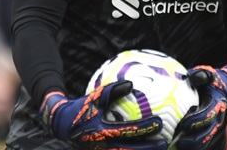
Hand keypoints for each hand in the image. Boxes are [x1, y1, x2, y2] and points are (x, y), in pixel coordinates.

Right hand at [40, 81, 166, 148]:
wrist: (61, 126)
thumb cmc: (80, 109)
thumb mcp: (93, 98)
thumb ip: (112, 91)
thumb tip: (130, 83)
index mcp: (102, 131)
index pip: (128, 130)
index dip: (145, 128)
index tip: (159, 123)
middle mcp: (104, 145)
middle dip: (149, 148)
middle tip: (165, 142)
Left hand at [174, 65, 226, 149]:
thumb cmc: (212, 81)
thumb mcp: (208, 75)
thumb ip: (201, 75)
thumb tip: (192, 76)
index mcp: (216, 104)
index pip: (207, 115)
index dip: (195, 120)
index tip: (183, 123)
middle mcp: (218, 117)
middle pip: (207, 133)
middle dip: (193, 139)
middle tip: (178, 142)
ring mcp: (216, 126)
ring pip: (207, 141)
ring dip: (194, 145)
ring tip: (179, 146)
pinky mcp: (213, 131)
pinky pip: (206, 143)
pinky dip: (196, 146)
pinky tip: (182, 147)